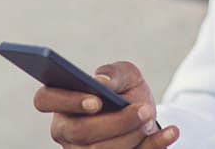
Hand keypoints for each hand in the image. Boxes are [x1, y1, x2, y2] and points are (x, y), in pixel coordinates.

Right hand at [33, 61, 179, 147]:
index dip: (66, 101)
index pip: (44, 99)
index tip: (96, 100)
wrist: (143, 113)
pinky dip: (151, 147)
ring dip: (132, 135)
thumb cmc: (126, 91)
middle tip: (144, 109)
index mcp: (60, 102)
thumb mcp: (124, 75)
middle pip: (80, 132)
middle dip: (116, 122)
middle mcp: (65, 131)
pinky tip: (170, 132)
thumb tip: (100, 81)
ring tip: (152, 117)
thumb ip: (112, 73)